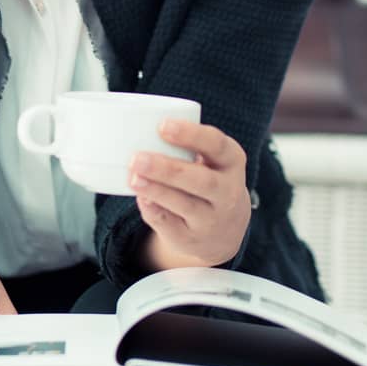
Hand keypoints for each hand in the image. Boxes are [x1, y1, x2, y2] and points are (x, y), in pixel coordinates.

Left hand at [129, 119, 249, 267]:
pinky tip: (141, 199)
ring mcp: (212, 219)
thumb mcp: (211, 159)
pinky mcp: (192, 239)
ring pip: (186, 205)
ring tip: (134, 178)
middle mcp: (228, 192)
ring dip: (157, 191)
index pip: (217, 145)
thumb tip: (137, 134)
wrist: (224, 229)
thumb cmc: (207, 178)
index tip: (162, 126)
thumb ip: (184, 147)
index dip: (190, 135)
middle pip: (202, 181)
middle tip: (137, 158)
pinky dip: (154, 211)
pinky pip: (171, 226)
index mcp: (232, 162)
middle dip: (168, 169)